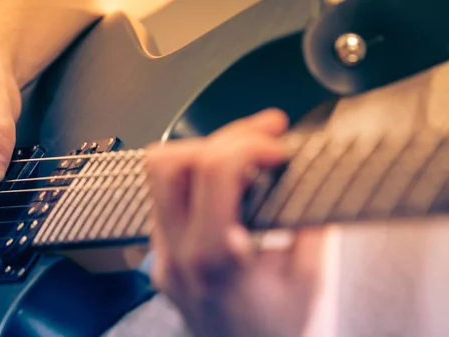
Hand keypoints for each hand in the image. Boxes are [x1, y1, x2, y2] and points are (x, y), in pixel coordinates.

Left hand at [146, 109, 324, 336]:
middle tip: (263, 134)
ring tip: (245, 154)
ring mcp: (163, 257)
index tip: (279, 149)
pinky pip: (165, 199)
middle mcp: (177, 254)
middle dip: (222, 136)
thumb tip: (307, 174)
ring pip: (159, 177)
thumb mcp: (308, 280)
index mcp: (215, 259)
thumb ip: (308, 222)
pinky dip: (197, 180)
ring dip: (203, 153)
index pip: (213, 172)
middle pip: (170, 162)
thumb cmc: (278, 334)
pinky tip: (229, 185)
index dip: (249, 143)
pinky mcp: (161, 258)